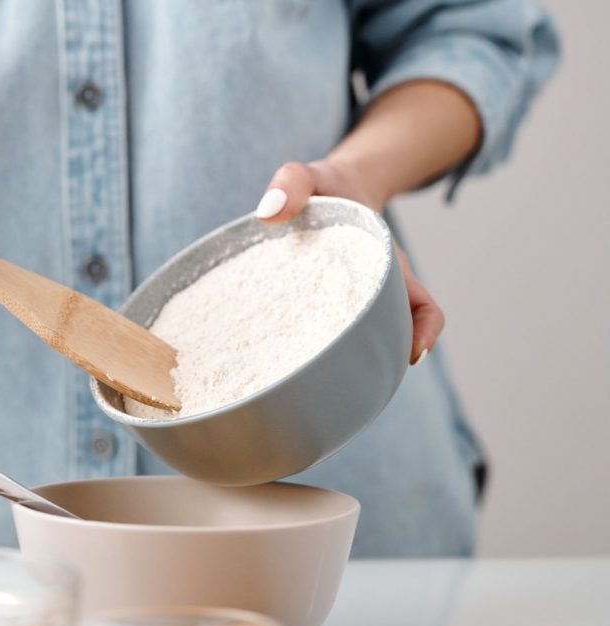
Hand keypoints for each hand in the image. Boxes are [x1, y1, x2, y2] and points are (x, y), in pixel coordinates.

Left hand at [255, 160, 440, 364]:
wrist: (326, 190)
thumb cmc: (325, 186)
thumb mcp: (310, 174)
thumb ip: (292, 182)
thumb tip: (270, 213)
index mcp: (385, 263)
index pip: (420, 304)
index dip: (424, 329)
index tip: (413, 352)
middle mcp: (374, 289)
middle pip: (392, 333)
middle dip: (382, 358)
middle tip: (353, 380)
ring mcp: (348, 303)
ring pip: (362, 342)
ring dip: (349, 362)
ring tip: (320, 383)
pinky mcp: (320, 309)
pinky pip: (326, 336)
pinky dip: (317, 352)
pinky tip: (291, 365)